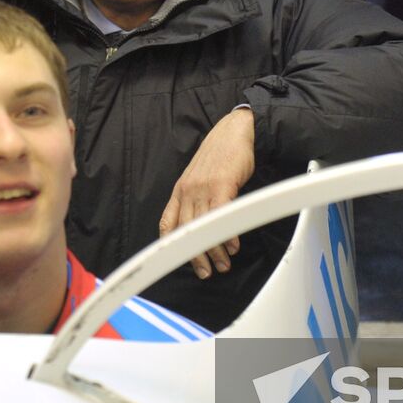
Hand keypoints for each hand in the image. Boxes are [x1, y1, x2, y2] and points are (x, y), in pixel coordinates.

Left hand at [159, 109, 255, 278]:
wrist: (234, 131)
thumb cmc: (221, 154)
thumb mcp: (199, 175)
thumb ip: (195, 196)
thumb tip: (199, 218)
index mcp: (180, 189)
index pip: (168, 221)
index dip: (170, 244)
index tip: (178, 259)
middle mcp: (188, 190)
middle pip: (186, 230)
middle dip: (195, 256)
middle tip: (206, 271)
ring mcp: (203, 188)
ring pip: (204, 227)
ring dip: (215, 250)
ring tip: (224, 263)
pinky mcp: (222, 185)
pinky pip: (220, 216)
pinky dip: (226, 234)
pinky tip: (233, 245)